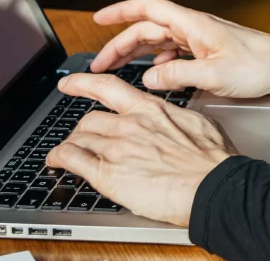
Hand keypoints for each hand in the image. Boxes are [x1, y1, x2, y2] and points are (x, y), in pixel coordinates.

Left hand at [47, 74, 233, 226]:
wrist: (212, 186)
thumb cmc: (213, 161)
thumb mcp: (200, 125)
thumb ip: (179, 120)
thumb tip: (180, 122)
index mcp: (151, 110)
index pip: (109, 88)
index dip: (84, 83)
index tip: (71, 83)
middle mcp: (130, 124)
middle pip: (89, 119)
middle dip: (82, 130)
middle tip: (80, 137)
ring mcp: (116, 147)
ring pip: (77, 137)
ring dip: (70, 146)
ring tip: (66, 154)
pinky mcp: (106, 173)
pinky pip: (71, 158)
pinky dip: (58, 159)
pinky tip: (56, 163)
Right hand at [90, 0, 269, 96]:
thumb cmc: (260, 66)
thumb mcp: (214, 74)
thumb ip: (177, 75)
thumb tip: (147, 77)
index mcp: (193, 24)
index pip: (148, 8)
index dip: (120, 11)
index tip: (97, 20)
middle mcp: (195, 27)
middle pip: (148, 28)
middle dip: (120, 44)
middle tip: (100, 65)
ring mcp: (203, 39)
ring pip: (160, 41)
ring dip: (137, 54)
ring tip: (118, 71)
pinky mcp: (210, 51)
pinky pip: (176, 53)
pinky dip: (159, 62)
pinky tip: (155, 75)